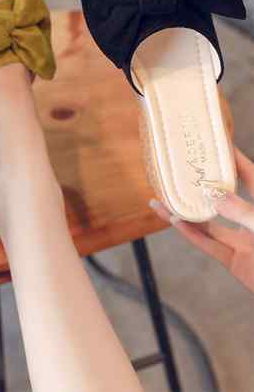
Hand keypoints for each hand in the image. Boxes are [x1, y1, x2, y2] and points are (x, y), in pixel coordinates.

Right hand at [149, 147, 253, 292]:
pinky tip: (174, 222)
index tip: (216, 143)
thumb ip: (244, 213)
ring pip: (209, 225)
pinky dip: (191, 234)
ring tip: (161, 201)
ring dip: (185, 214)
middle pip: (222, 200)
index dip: (234, 160)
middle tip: (178, 174)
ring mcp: (245, 243)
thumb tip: (214, 197)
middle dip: (199, 187)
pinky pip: (209, 246)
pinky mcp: (237, 262)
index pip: (251, 176)